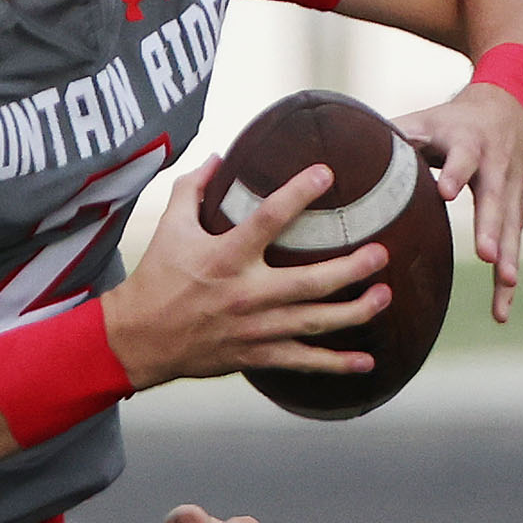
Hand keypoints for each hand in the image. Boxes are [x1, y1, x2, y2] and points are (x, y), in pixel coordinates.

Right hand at [99, 160, 388, 390]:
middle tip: (381, 253)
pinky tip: (367, 361)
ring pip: (315, 321)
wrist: (136, 339)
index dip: (299, 193)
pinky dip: (335, 364)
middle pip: (310, 282)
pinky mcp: (255, 354)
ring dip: (356, 311)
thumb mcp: (169, 228)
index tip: (327, 173)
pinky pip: (302, 361)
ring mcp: (254, 328)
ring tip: (385, 295)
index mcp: (225, 257)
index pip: (269, 219)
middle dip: (351, 268)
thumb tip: (216, 157)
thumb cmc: (155, 279)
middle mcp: (245, 293)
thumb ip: (192, 190)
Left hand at [395, 84, 522, 325]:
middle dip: (491, 227)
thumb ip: (394, 134)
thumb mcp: (425, 121)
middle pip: (495, 200)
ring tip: (505, 285)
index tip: (447, 192)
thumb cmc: (451, 124)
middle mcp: (495, 169)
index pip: (463, 158)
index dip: (456, 173)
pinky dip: (508, 281)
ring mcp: (510, 193)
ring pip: (511, 228)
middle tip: (486, 255)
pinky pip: (513, 248)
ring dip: (508, 258)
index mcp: (469, 144)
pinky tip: (501, 311)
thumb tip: (342, 141)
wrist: (509, 113)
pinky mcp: (516, 214)